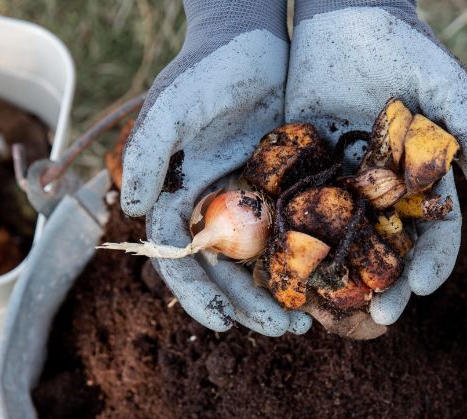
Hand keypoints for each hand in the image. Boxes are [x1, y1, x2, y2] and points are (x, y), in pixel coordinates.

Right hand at [121, 0, 310, 335]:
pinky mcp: (285, 191)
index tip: (221, 324)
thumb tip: (135, 210)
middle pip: (227, 272)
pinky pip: (296, 235)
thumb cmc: (206, 71)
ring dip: (282, 294)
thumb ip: (149, 153)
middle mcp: (213, 210)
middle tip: (286, 331)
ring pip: (263, 263)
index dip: (198, 295)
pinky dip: (309, 261)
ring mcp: (250, 203)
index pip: (180, 260)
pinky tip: (331, 282)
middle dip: (250, 306)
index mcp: (179, 200)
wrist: (252, 39)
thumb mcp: (174, 107)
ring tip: (310, 322)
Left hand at [287, 0, 466, 324]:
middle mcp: (382, 194)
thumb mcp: (448, 87)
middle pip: (388, 254)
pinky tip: (286, 270)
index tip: (422, 288)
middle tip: (378, 315)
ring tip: (331, 308)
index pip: (435, 236)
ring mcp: (341, 187)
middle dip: (387, 287)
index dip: (432, 264)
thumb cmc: (406, 48)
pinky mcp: (301, 172)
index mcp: (422, 184)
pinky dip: (294, 243)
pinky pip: (298, 213)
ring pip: (341, 244)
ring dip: (339, 279)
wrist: (346, 14)